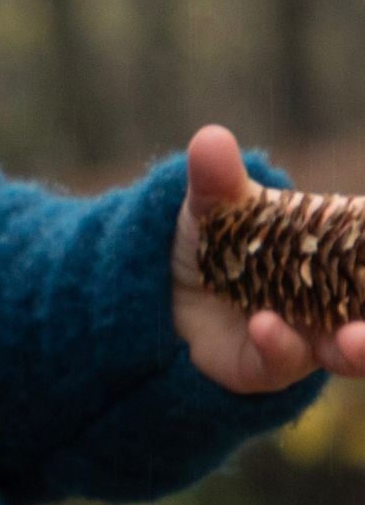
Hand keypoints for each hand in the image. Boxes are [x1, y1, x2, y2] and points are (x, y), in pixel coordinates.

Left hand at [172, 123, 364, 389]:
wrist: (161, 290)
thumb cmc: (211, 239)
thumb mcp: (213, 207)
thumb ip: (218, 180)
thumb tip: (210, 138)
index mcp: (337, 248)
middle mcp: (334, 299)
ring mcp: (306, 336)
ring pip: (347, 353)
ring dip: (359, 349)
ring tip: (353, 340)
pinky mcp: (266, 367)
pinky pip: (283, 364)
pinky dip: (281, 346)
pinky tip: (265, 325)